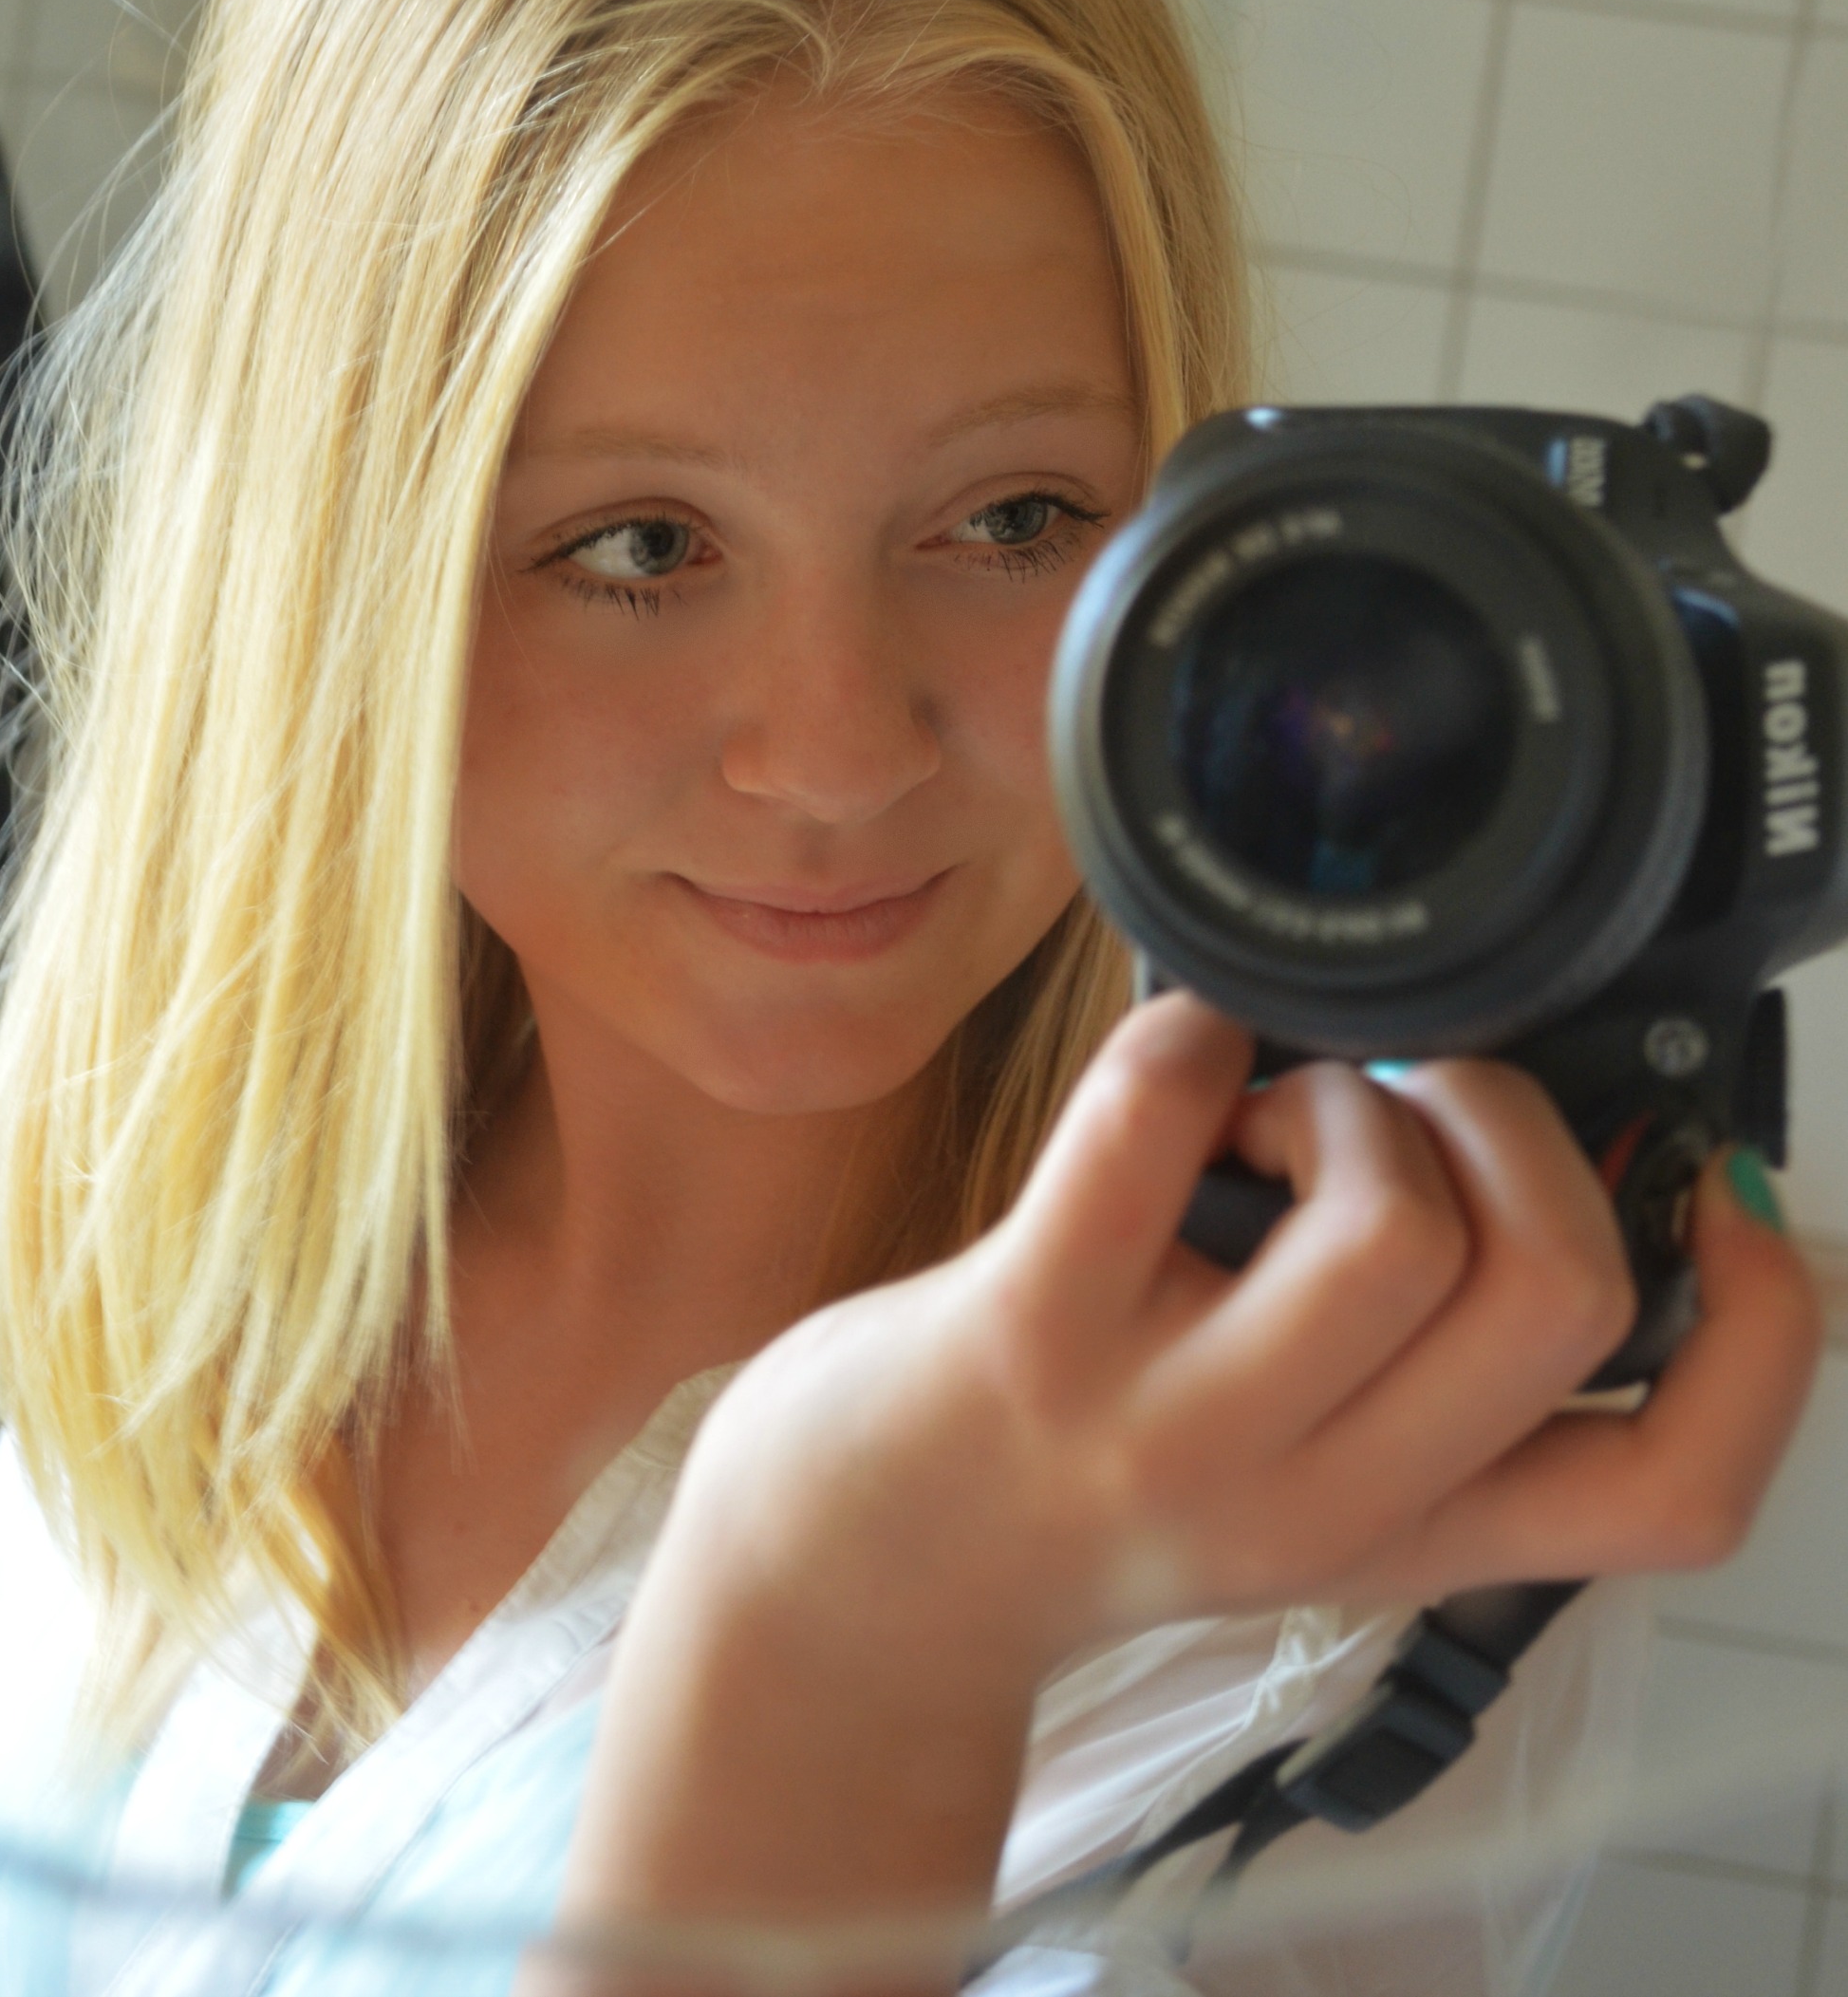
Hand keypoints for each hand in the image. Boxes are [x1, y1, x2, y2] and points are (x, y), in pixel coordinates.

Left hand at [559, 995, 1820, 1935]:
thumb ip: (1429, 1355)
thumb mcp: (1307, 1465)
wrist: (857, 1574)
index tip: (1730, 1196)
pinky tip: (1174, 1062)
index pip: (1681, 1485)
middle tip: (1416, 1108)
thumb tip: (1563, 1118)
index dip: (1767, 1333)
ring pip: (1397, 1224)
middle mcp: (1327, 1502)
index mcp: (1423, 1525)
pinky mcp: (1031, 1335)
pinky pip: (1152, 1125)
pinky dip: (1186, 1039)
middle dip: (1522, 1125)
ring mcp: (1177, 1428)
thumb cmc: (1091, 1465)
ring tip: (1276, 1112)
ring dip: (1357, 1093)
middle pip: (1562, 1298)